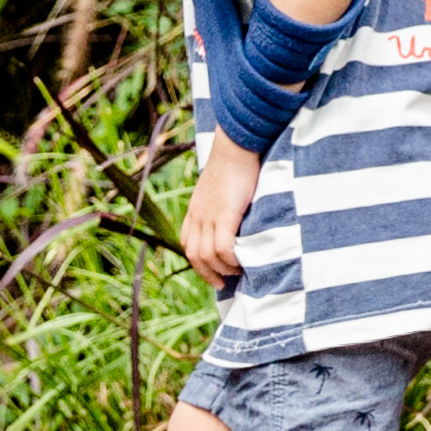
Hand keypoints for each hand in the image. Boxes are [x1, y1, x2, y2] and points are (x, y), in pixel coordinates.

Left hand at [181, 137, 263, 289]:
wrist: (235, 146)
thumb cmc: (234, 163)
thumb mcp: (220, 187)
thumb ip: (220, 203)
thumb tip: (232, 214)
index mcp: (195, 209)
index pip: (187, 243)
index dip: (197, 262)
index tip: (212, 272)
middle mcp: (198, 215)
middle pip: (194, 255)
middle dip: (207, 274)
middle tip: (223, 284)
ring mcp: (210, 216)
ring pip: (208, 255)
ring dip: (222, 269)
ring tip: (238, 273)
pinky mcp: (225, 214)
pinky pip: (223, 248)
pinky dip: (231, 260)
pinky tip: (242, 262)